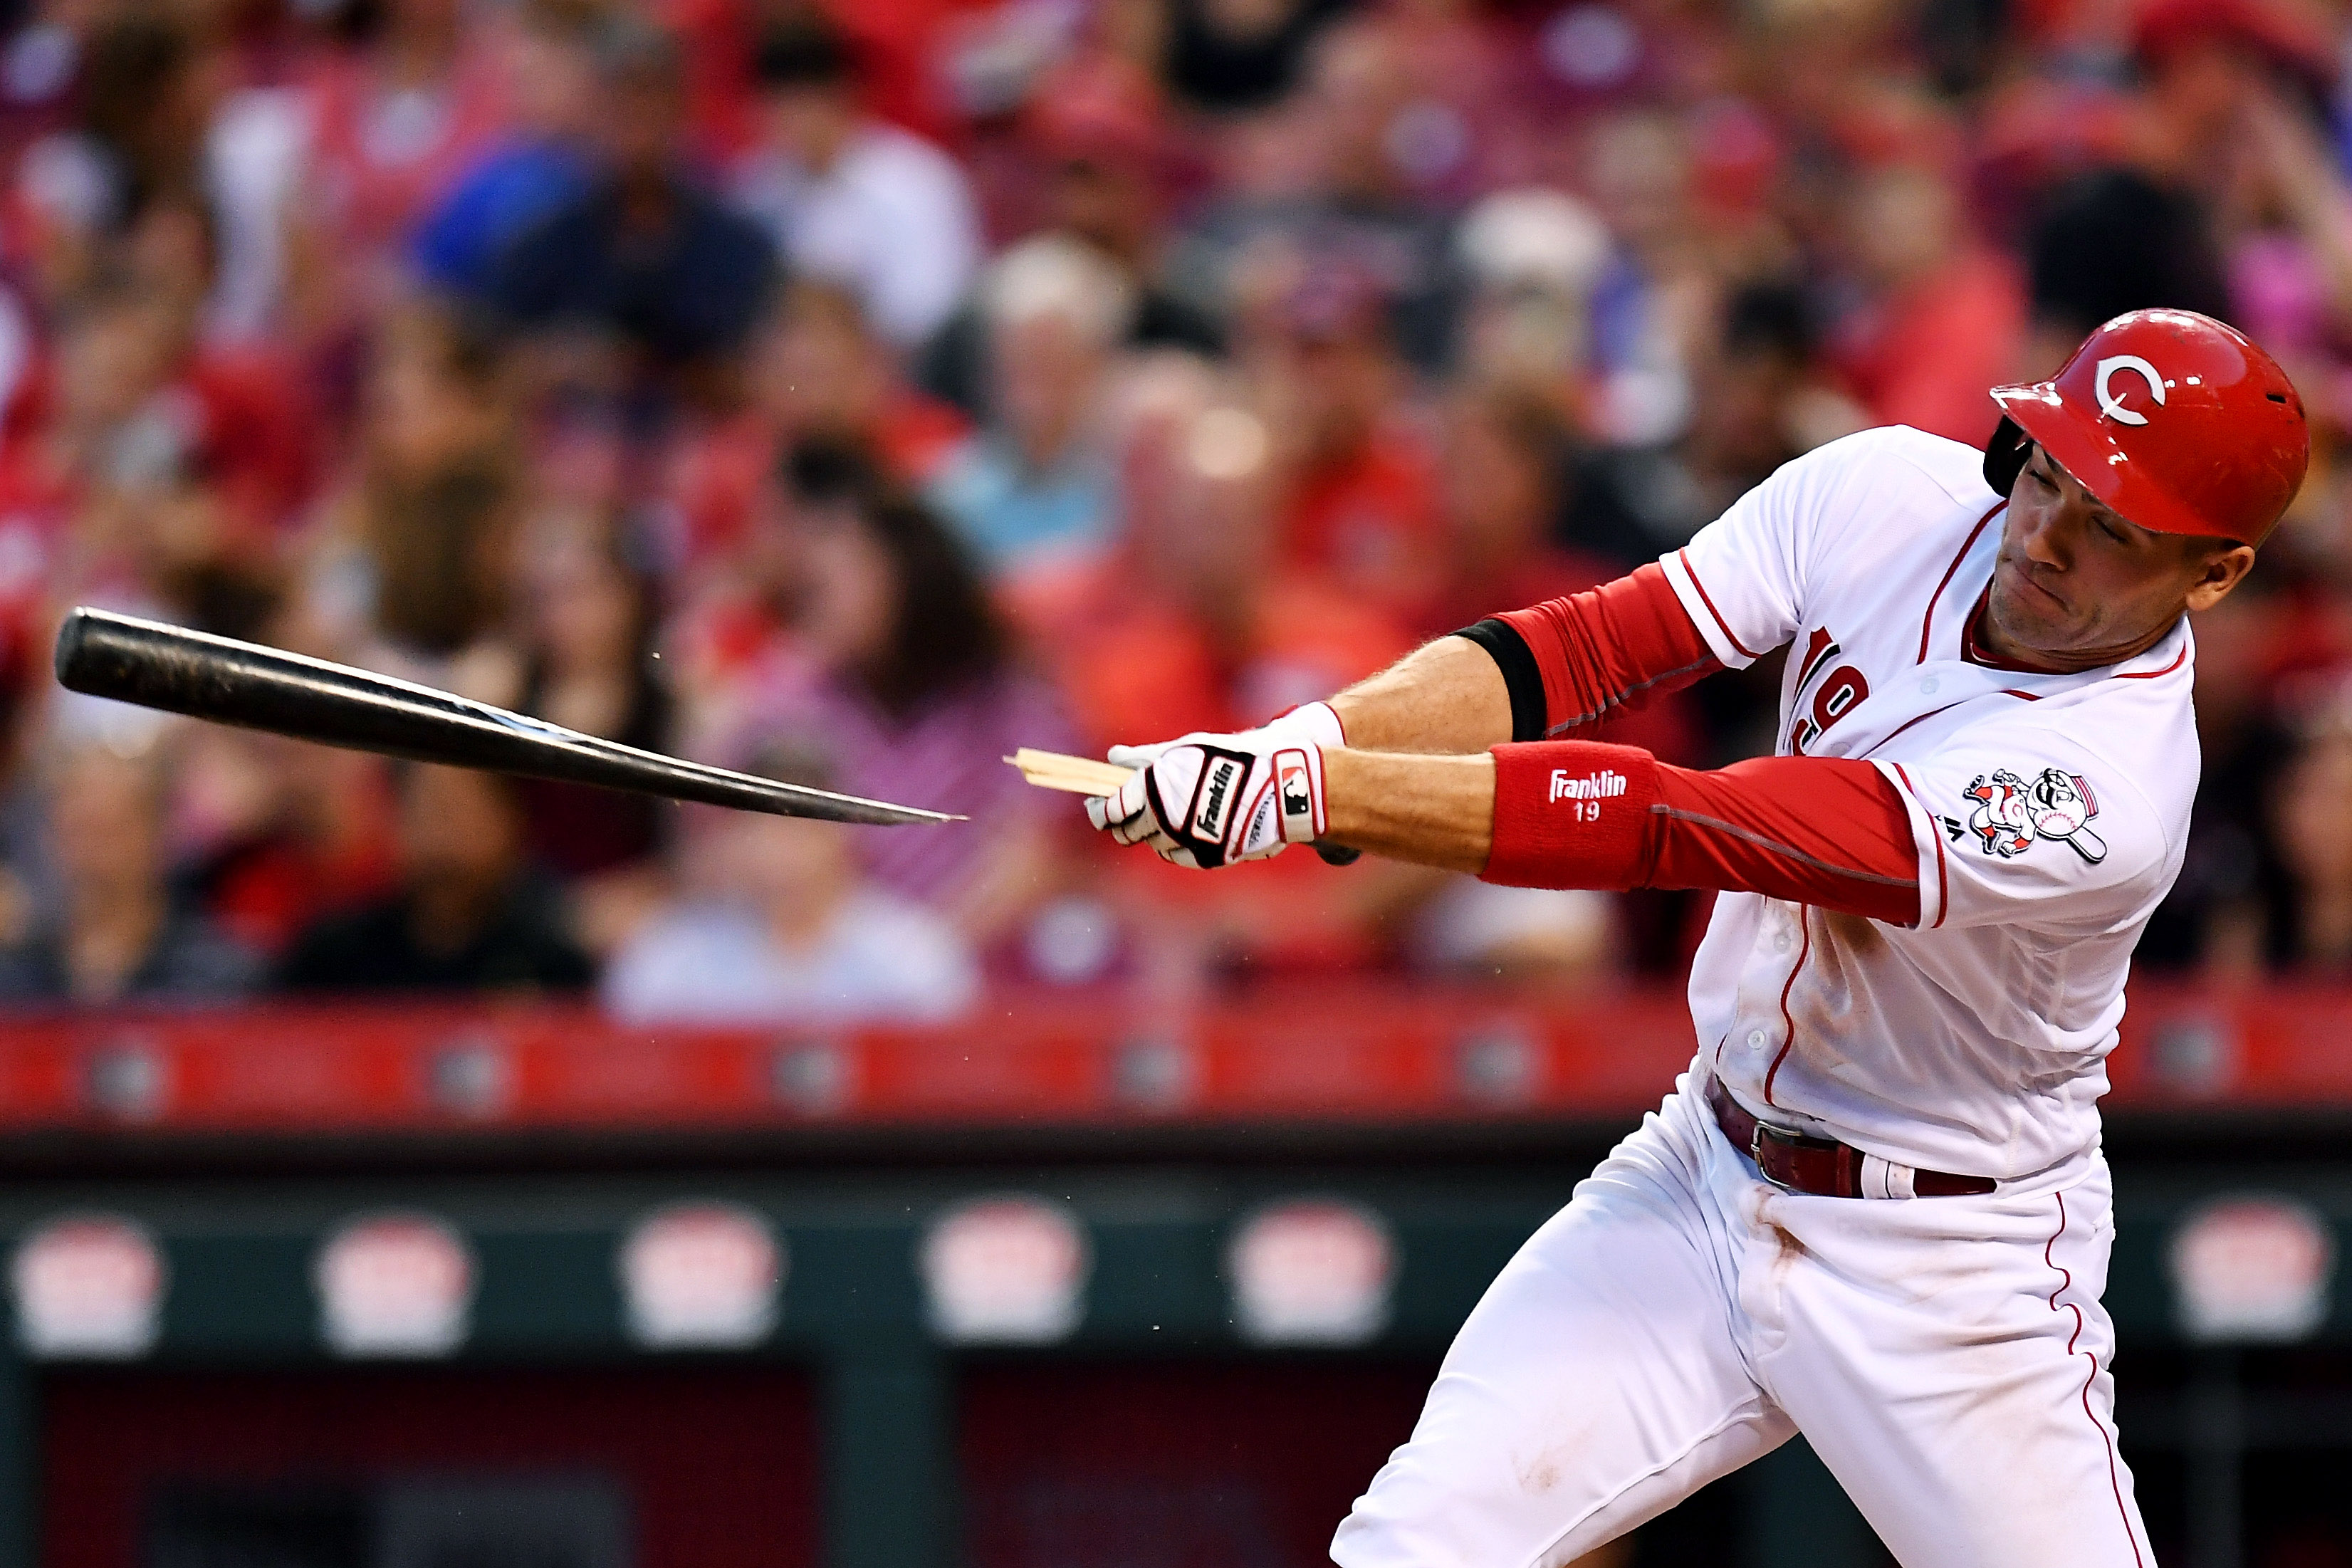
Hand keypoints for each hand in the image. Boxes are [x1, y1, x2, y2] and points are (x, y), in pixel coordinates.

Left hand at [1087, 703, 1342, 867]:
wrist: (1277, 784)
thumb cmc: (1230, 758)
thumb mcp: (1185, 749)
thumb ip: (1146, 757)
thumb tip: (1113, 756)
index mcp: (1152, 789)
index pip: (1110, 810)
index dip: (1098, 810)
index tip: (1096, 805)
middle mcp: (1163, 819)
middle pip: (1127, 832)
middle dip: (1121, 823)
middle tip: (1122, 814)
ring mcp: (1185, 841)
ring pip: (1153, 845)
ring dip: (1152, 833)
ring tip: (1163, 815)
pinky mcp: (1206, 856)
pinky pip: (1178, 857)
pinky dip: (1175, 846)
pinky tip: (1182, 830)